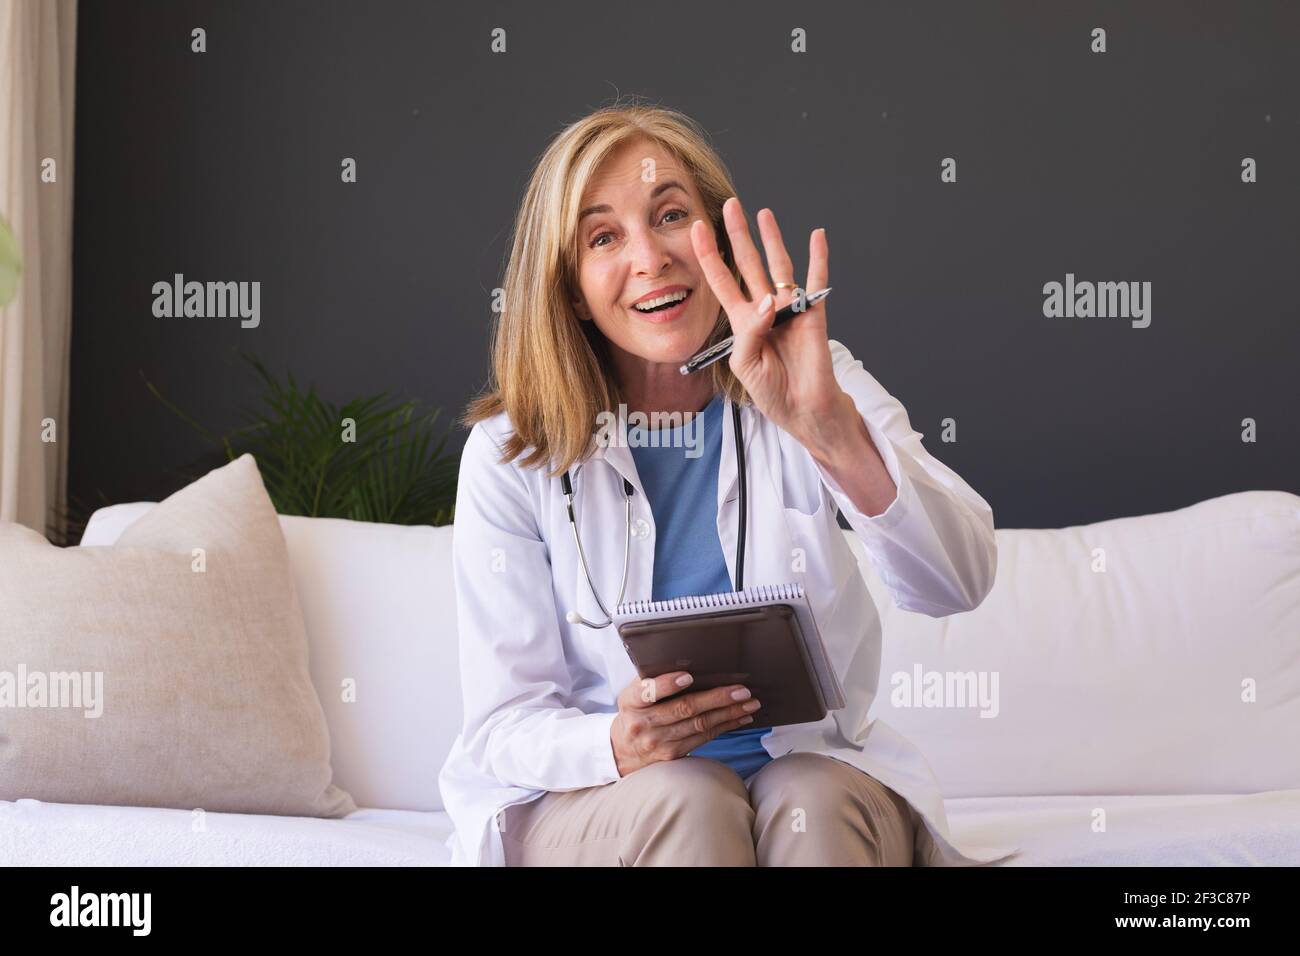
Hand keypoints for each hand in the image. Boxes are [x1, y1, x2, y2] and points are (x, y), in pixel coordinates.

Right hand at [610, 672, 761, 776]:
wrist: (622, 750)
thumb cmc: (635, 711)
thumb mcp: (632, 693)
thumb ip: (652, 679)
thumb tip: (687, 661)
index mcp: (631, 702)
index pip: (647, 692)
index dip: (667, 684)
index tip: (688, 676)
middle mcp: (644, 724)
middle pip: (683, 709)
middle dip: (716, 698)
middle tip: (741, 690)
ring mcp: (659, 743)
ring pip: (699, 725)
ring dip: (728, 713)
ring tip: (749, 703)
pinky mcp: (673, 755)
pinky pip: (704, 738)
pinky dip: (725, 726)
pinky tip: (740, 717)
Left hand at [690, 197, 845, 443]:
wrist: (802, 409)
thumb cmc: (772, 391)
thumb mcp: (746, 365)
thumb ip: (751, 332)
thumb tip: (769, 302)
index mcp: (743, 321)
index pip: (722, 281)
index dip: (710, 256)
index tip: (697, 230)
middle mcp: (764, 309)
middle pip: (748, 264)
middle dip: (738, 235)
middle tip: (730, 207)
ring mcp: (789, 308)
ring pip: (778, 266)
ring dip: (772, 240)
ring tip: (763, 213)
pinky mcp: (813, 313)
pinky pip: (816, 281)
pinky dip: (818, 258)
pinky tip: (817, 236)